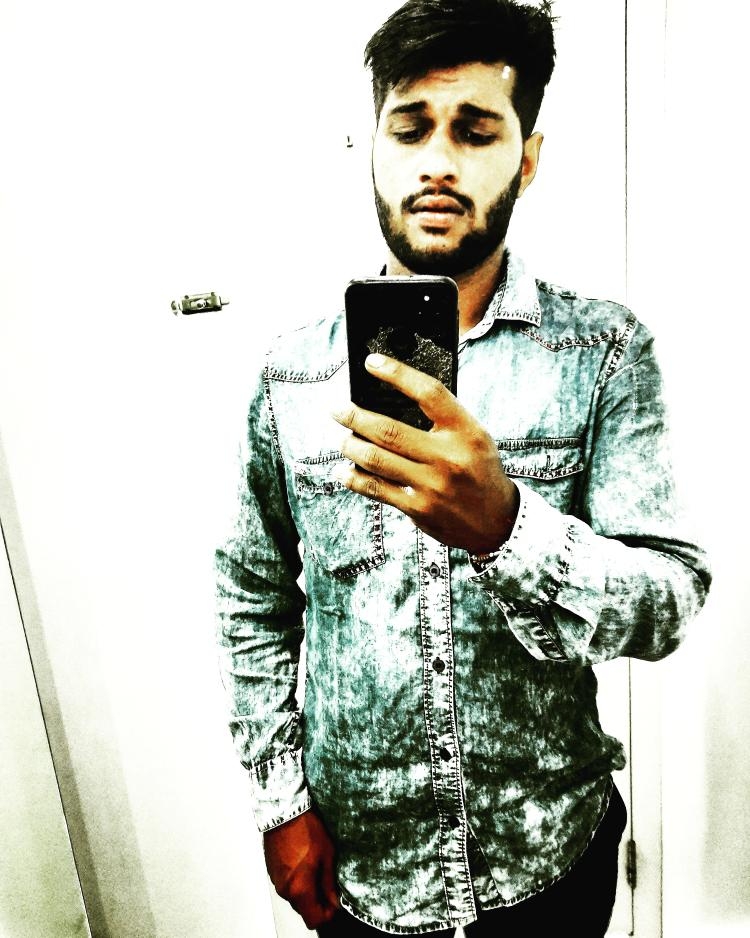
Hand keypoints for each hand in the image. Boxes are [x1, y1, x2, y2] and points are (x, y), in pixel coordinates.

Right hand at [263, 810, 339, 929]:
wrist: (284, 812)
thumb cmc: (308, 832)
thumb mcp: (327, 856)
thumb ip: (329, 883)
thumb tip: (334, 901)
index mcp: (300, 890)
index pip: (314, 919)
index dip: (327, 914)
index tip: (335, 902)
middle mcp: (285, 891)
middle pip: (304, 909)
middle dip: (317, 901)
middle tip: (328, 883)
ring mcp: (276, 881)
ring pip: (294, 897)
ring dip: (306, 890)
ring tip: (315, 869)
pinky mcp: (271, 871)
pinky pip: (286, 884)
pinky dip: (295, 880)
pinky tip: (302, 862)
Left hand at [332, 353, 518, 552]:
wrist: (498, 521)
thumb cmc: (479, 470)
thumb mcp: (473, 436)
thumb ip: (442, 418)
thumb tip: (391, 398)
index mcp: (465, 431)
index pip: (428, 392)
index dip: (397, 373)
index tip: (371, 363)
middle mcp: (448, 457)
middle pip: (389, 430)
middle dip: (355, 417)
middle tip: (338, 409)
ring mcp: (432, 486)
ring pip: (377, 460)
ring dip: (351, 446)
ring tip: (342, 438)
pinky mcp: (419, 510)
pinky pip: (377, 490)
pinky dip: (355, 478)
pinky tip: (344, 471)